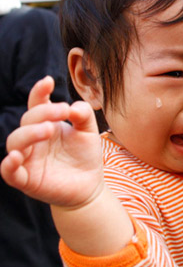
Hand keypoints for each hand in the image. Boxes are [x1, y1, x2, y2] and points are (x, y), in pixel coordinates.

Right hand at [1, 76, 103, 208]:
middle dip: (43, 113)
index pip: (37, 104)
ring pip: (15, 142)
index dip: (39, 92)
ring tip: (48, 130)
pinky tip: (15, 157)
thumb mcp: (88, 131)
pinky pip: (9, 172)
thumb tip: (73, 107)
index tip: (49, 82)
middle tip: (63, 111)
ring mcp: (28, 159)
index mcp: (46, 124)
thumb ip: (83, 114)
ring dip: (29, 133)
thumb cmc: (85, 155)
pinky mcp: (26, 179)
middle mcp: (33, 139)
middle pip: (27, 120)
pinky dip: (8, 165)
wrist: (90, 185)